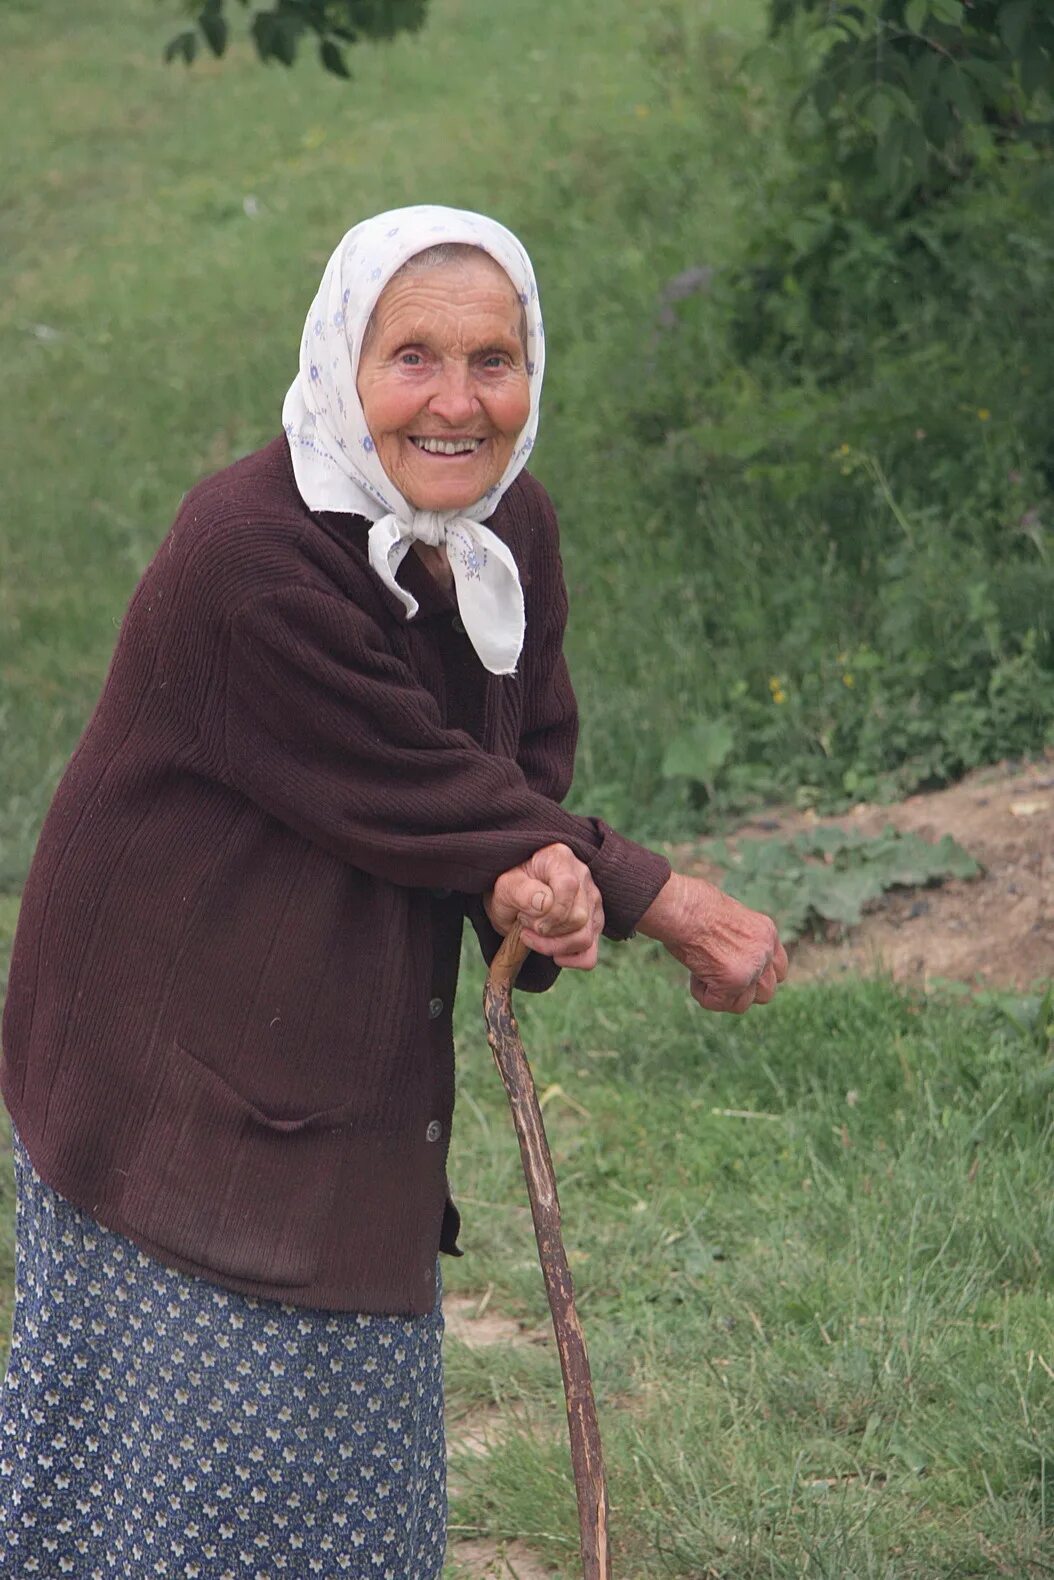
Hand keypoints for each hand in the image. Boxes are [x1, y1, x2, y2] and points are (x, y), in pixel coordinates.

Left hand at [484, 843, 603, 969]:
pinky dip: (571, 960)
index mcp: (560, 859)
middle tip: (524, 924)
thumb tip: (546, 905)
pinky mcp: (593, 925)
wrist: (511, 897)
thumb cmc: (509, 888)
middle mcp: (583, 877)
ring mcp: (592, 902)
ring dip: (554, 947)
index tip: (525, 919)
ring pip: (586, 938)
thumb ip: (522, 892)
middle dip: (546, 931)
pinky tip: (553, 954)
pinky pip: (590, 954)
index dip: (549, 911)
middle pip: (579, 918)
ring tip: (534, 936)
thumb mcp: (504, 886)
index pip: (568, 887)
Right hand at [637, 872, 787, 1012]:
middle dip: (742, 990)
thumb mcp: (728, 919)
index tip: (735, 970)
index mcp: (766, 933)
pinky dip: (700, 992)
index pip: (778, 969)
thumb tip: (729, 958)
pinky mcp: (732, 983)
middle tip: (717, 973)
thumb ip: (740, 942)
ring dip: (721, 994)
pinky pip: (715, 1003)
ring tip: (701, 970)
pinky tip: (693, 971)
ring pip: (743, 1003)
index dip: (757, 976)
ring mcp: (751, 969)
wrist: (683, 907)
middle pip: (766, 991)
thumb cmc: (692, 905)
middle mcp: (764, 952)